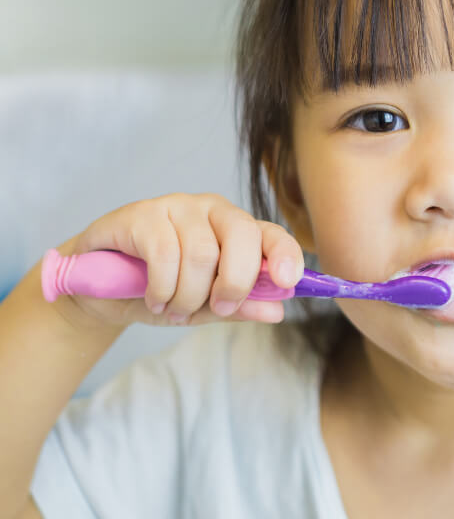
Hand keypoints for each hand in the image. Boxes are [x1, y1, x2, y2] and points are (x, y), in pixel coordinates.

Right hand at [53, 193, 303, 329]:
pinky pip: (164, 253)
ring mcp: (178, 206)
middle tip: (217, 308)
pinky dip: (162, 288)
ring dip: (188, 296)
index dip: (285, 254)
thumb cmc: (160, 290)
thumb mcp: (205, 306)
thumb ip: (240, 306)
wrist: (99, 288)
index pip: (271, 233)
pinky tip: (154, 299)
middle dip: (235, 282)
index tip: (288, 282)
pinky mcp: (143, 213)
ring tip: (173, 308)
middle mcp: (213, 210)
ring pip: (201, 253)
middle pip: (242, 235)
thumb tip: (278, 311)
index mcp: (237, 229)